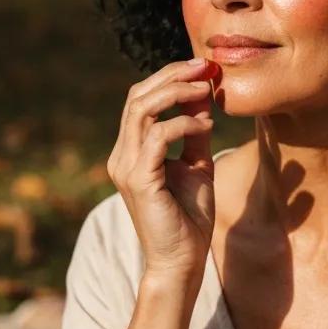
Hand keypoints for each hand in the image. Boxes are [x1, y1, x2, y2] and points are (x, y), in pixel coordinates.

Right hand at [106, 57, 218, 280]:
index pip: (140, 99)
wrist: (181, 261)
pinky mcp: (138, 180)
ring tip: (205, 87)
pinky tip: (206, 125)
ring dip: (176, 92)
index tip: (202, 69)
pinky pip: (158, 136)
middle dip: (172, 75)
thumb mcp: (196, 164)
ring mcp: (126, 166)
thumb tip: (203, 95)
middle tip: (204, 67)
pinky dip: (183, 123)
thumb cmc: (189, 218)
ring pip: (141, 109)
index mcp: (130, 150)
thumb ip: (195, 132)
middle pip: (137, 96)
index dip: (169, 77)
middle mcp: (122, 155)